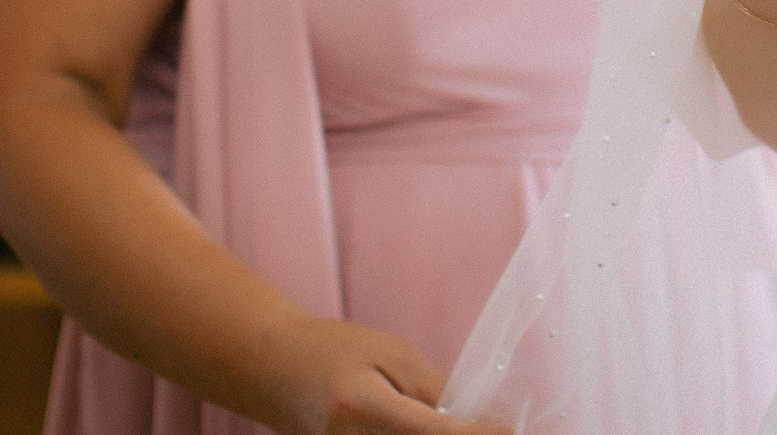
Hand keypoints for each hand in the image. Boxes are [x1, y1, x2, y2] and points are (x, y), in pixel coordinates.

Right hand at [257, 312, 509, 434]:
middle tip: (491, 427)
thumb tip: (478, 421)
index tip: (506, 429)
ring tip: (460, 423)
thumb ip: (433, 389)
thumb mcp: (392, 354)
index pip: (431, 433)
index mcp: (360, 408)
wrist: (270, 368)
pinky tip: (429, 428)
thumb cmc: (333, 350)